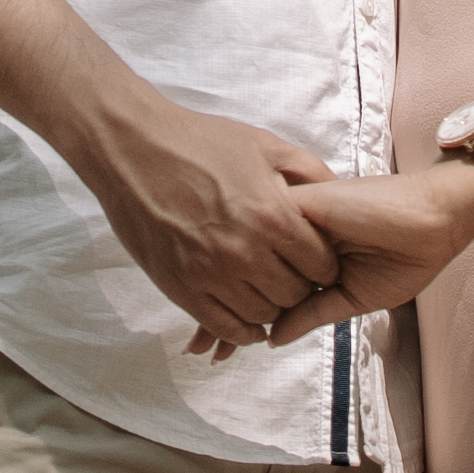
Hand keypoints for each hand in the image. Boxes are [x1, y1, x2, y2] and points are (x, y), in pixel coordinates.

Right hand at [79, 101, 340, 351]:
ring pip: (263, 315)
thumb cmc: (201, 142)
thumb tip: (339, 193)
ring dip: (272, 308)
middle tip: (292, 275)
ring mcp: (212, 274)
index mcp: (272, 216)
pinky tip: (247, 317)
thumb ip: (309, 171)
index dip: (325, 265)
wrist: (134, 149)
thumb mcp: (264, 145)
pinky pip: (225, 327)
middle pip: (295, 295)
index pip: (321, 266)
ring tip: (267, 290)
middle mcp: (246, 251)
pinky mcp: (182, 289)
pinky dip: (243, 330)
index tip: (316, 260)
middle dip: (301, 287)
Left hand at [204, 165, 473, 353]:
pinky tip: (221, 307)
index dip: (237, 316)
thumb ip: (312, 311)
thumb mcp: (352, 296)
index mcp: (305, 255)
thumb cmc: (404, 257)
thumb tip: (272, 338)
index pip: (264, 285)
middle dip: (219, 313)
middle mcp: (292, 238)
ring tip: (204, 342)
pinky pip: (260, 236)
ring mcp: (292, 220)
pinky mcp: (298, 206)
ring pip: (244, 258)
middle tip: (199, 351)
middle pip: (246, 274)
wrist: (432, 221)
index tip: (212, 349)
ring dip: (222, 299)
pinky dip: (240, 275)